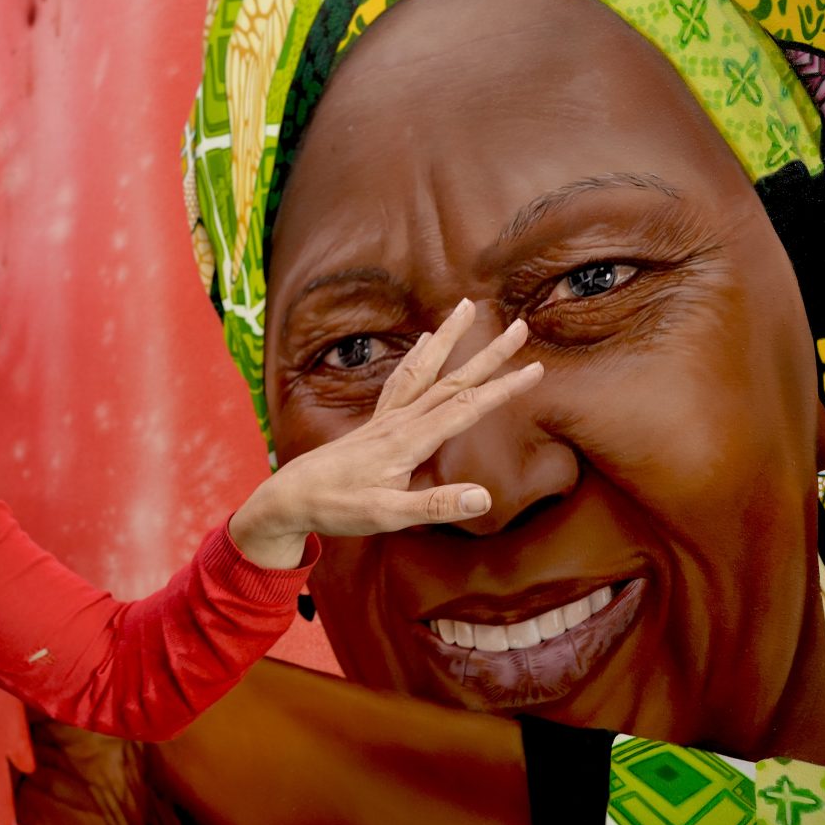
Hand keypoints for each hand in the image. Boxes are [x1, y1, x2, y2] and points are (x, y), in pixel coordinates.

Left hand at [229, 300, 542, 567]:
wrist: (289, 498)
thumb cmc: (337, 508)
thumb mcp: (388, 517)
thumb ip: (436, 505)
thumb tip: (484, 497)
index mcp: (409, 440)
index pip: (466, 408)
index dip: (504, 389)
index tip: (536, 368)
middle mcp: (400, 421)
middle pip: (452, 380)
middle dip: (489, 354)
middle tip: (520, 325)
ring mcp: (386, 418)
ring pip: (425, 369)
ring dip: (450, 339)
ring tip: (467, 307)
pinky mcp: (375, 423)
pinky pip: (402, 379)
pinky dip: (419, 357)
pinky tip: (425, 342)